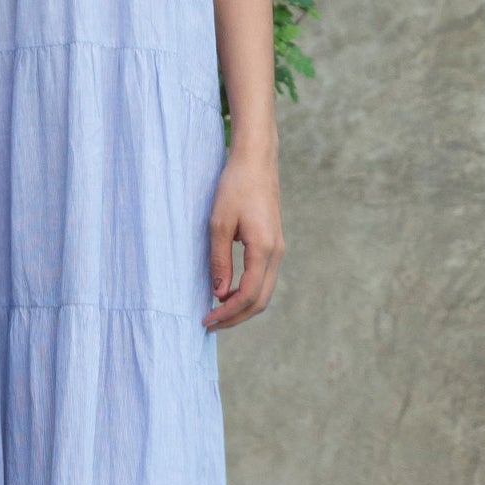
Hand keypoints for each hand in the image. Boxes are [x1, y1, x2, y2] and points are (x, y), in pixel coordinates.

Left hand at [203, 150, 283, 330]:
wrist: (256, 161)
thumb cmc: (235, 187)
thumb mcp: (218, 223)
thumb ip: (219, 260)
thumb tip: (219, 293)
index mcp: (264, 249)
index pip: (248, 295)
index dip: (227, 313)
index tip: (206, 320)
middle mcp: (276, 253)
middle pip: (260, 300)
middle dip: (236, 317)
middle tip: (210, 323)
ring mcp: (278, 249)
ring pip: (264, 291)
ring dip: (242, 306)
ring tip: (217, 310)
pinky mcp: (274, 243)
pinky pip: (264, 278)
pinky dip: (248, 292)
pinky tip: (228, 291)